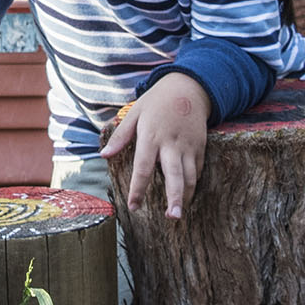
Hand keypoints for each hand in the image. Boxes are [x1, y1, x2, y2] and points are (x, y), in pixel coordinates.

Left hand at [103, 72, 211, 218]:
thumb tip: (104, 156)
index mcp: (151, 136)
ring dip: (185, 196)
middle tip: (172, 218)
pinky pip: (198, 169)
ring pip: (190, 176)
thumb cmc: (157, 101)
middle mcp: (171, 144)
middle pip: (174, 175)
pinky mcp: (200, 146)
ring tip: (179, 215)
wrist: (190, 87)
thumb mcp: (135, 112)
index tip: (133, 206)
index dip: (138, 189)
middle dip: (174, 198)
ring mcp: (188, 146)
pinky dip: (193, 184)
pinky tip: (186, 195)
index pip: (143, 168)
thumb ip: (121, 136)